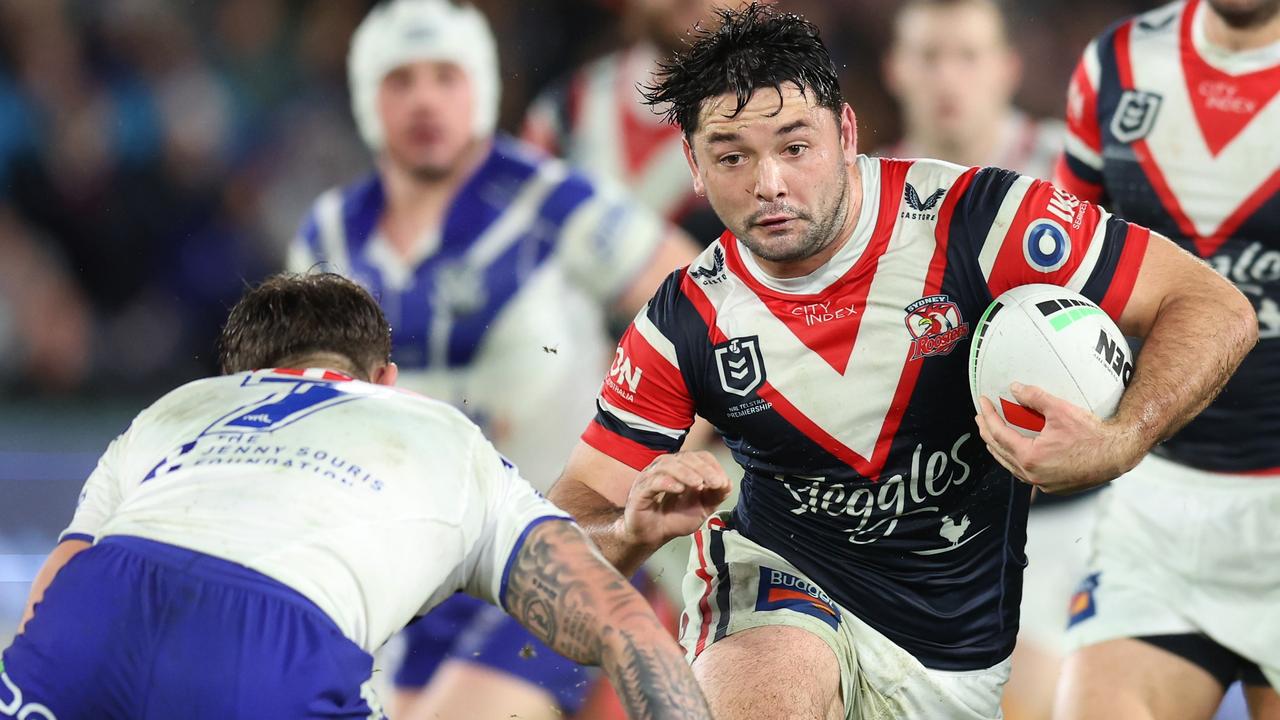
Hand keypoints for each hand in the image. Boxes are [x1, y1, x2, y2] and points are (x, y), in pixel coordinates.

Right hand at [623, 451, 730, 548]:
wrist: (652, 536)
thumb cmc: (674, 518)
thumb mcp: (702, 509)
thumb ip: (715, 496)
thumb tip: (728, 483)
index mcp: (681, 468)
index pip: (698, 456)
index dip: (712, 466)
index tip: (722, 482)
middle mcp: (665, 467)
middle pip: (685, 458)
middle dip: (703, 469)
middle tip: (715, 483)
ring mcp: (651, 477)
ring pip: (668, 465)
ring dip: (686, 473)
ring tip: (698, 484)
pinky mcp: (640, 491)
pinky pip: (653, 481)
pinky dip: (667, 482)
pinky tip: (679, 489)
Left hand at [975, 382, 1142, 493]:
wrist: (1118, 454)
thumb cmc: (1093, 435)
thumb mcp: (1061, 410)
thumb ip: (1035, 397)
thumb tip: (1015, 388)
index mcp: (1030, 457)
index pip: (998, 434)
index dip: (988, 416)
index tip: (982, 402)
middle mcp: (1033, 475)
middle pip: (1000, 452)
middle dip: (987, 432)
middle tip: (981, 416)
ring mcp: (1042, 483)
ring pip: (1011, 466)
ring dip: (999, 448)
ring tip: (992, 434)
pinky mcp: (1053, 486)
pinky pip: (1026, 473)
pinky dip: (1016, 460)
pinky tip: (1017, 451)